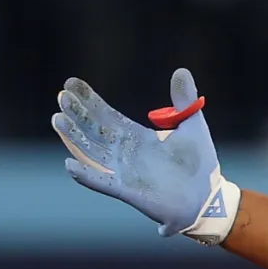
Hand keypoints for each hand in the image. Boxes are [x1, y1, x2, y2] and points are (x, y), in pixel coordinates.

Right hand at [52, 68, 232, 238]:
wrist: (209, 198)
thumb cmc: (200, 165)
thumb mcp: (193, 126)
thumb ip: (184, 101)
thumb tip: (181, 70)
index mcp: (138, 137)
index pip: (107, 115)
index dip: (89, 100)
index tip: (71, 83)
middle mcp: (126, 153)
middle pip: (95, 130)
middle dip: (78, 114)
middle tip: (61, 96)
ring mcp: (125, 172)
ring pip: (92, 152)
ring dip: (75, 137)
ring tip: (58, 119)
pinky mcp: (130, 192)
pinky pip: (104, 182)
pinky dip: (87, 175)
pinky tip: (69, 165)